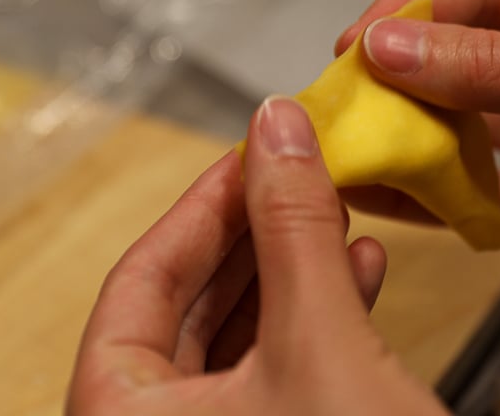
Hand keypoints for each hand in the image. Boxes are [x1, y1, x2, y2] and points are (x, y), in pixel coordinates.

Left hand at [68, 97, 447, 415]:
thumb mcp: (319, 343)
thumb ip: (295, 230)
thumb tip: (278, 127)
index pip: (140, 279)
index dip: (203, 205)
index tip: (251, 152)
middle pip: (189, 305)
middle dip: (254, 232)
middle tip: (294, 171)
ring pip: (238, 338)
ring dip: (292, 270)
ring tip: (334, 212)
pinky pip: (273, 372)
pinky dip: (314, 319)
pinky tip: (358, 273)